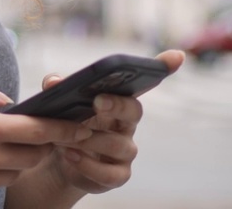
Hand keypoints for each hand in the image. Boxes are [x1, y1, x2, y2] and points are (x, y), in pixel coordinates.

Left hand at [42, 49, 185, 194]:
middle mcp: (126, 125)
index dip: (162, 68)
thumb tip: (54, 82)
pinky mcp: (117, 175)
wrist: (56, 160)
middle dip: (118, 104)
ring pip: (119, 144)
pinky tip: (69, 155)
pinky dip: (87, 164)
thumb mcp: (58, 104)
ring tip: (65, 135)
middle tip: (97, 101)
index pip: (143, 83)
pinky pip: (108, 173)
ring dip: (91, 139)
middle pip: (134, 111)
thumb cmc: (65, 124)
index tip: (177, 55)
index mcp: (117, 101)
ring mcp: (125, 152)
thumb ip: (58, 90)